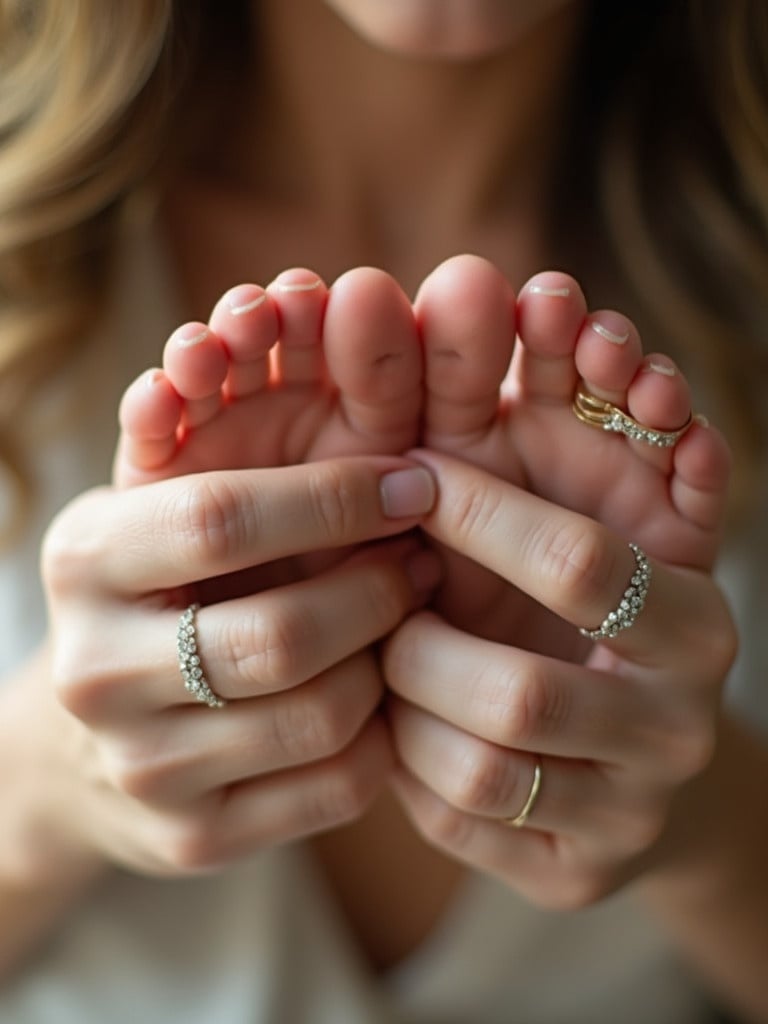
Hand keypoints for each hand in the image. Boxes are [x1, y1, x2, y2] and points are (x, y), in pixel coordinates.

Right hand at [35, 457, 436, 876]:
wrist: (87, 743)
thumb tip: (306, 311)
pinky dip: (384, 734)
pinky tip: (384, 693)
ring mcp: (142, 769)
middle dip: (379, 590)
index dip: (335, 497)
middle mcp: (96, 671)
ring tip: (410, 618)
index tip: (417, 480)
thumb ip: (228, 437)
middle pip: (279, 635)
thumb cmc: (155, 586)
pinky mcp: (194, 839)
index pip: (220, 517)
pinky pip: (334, 786)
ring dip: (391, 660)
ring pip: (320, 718)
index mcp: (84, 559)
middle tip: (425, 558)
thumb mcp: (164, 502)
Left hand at [383, 451, 736, 907]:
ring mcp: (633, 814)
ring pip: (481, 771)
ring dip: (400, 711)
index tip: (408, 482)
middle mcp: (679, 728)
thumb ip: (552, 469)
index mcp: (693, 625)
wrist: (633, 757)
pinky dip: (402, 765)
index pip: (581, 564)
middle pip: (523, 693)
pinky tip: (391, 724)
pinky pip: (458, 825)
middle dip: (418, 646)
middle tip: (375, 610)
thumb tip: (477, 383)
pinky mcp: (578, 877)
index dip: (479, 517)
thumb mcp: (584, 535)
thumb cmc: (581, 617)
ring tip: (376, 668)